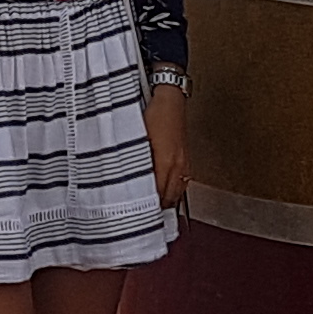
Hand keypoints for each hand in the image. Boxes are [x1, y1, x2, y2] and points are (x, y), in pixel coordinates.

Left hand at [145, 83, 188, 206]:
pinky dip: (174, 189)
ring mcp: (184, 162)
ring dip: (167, 199)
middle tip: (145, 214)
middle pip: (170, 197)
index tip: (139, 213)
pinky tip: (167, 190)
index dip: (149, 206)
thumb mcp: (138, 139)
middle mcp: (178, 165)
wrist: (170, 99)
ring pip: (178, 191)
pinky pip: (183, 181)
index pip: (158, 194)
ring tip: (155, 206)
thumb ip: (134, 162)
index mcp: (165, 162)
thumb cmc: (154, 114)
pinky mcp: (186, 158)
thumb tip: (126, 179)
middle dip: (158, 207)